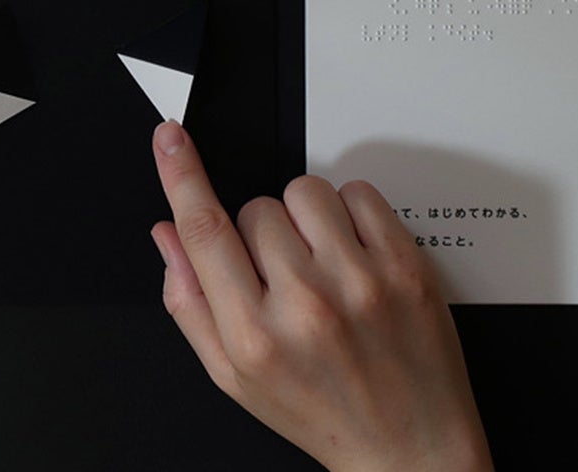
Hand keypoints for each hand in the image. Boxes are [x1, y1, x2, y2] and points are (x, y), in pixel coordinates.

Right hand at [150, 120, 490, 471]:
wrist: (410, 447)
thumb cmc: (322, 412)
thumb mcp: (234, 377)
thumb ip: (190, 302)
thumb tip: (168, 234)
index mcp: (254, 336)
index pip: (205, 230)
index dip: (180, 174)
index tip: (170, 137)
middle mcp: (306, 306)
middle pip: (255, 209)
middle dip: (260, 234)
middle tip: (284, 280)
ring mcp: (361, 283)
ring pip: (304, 192)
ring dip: (305, 218)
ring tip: (322, 265)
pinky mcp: (405, 266)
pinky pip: (359, 192)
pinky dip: (351, 213)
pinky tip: (353, 256)